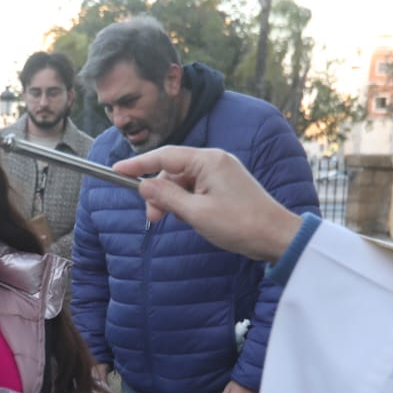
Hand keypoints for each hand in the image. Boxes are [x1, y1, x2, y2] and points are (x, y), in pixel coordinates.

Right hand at [113, 146, 302, 261]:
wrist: (276, 236)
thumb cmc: (241, 224)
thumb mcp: (197, 213)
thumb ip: (167, 197)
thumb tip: (144, 185)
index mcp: (208, 160)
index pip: (164, 156)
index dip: (138, 164)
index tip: (116, 170)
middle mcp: (215, 160)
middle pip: (172, 169)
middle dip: (158, 191)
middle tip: (154, 217)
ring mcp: (221, 172)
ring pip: (183, 180)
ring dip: (172, 199)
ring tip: (173, 220)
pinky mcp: (225, 185)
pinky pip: (196, 187)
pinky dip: (186, 201)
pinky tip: (188, 216)